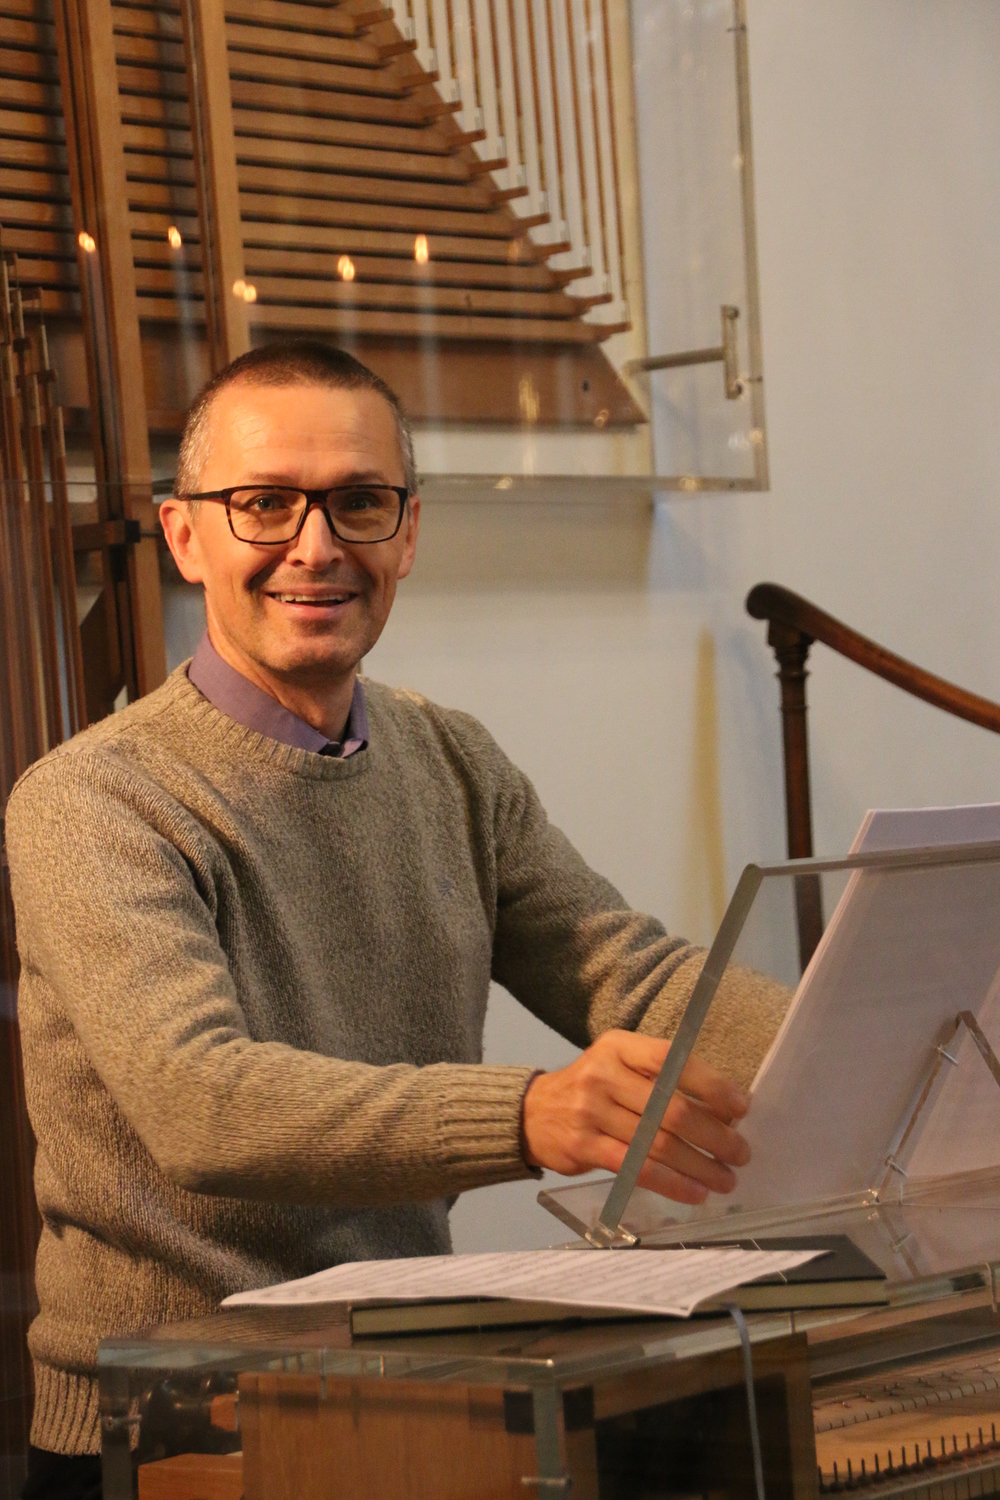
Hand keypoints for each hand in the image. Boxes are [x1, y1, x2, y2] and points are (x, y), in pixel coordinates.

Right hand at [521, 1030, 749, 1204]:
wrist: (533, 1113)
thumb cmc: (592, 1089)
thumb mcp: (619, 1067)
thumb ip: (662, 1080)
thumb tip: (724, 1111)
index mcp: (618, 1047)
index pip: (671, 1060)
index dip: (711, 1084)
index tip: (741, 1107)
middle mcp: (603, 1075)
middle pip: (670, 1108)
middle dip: (715, 1134)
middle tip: (741, 1152)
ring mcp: (591, 1111)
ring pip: (658, 1143)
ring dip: (700, 1165)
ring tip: (725, 1178)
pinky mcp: (584, 1147)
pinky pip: (638, 1168)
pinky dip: (673, 1183)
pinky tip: (695, 1192)